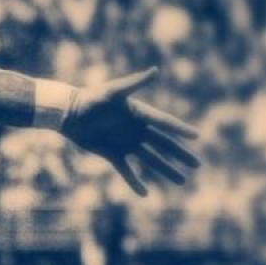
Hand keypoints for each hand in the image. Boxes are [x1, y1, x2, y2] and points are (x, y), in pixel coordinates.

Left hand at [62, 67, 201, 195]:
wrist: (68, 112)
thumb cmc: (91, 98)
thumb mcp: (113, 90)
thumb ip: (134, 83)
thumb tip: (155, 70)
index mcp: (139, 113)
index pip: (164, 122)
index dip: (180, 129)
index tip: (197, 136)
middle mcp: (136, 129)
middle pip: (163, 144)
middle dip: (180, 154)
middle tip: (197, 164)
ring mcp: (126, 143)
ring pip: (151, 159)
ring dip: (166, 169)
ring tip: (181, 181)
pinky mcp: (112, 154)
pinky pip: (127, 170)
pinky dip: (135, 181)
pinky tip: (145, 193)